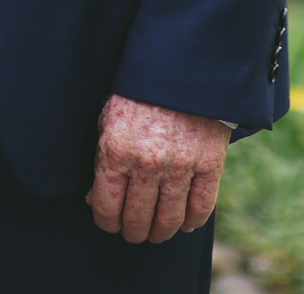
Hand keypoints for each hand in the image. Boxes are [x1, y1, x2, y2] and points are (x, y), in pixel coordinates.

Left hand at [85, 93, 229, 242]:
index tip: (110, 225)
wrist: (180, 69)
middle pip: (138, 217)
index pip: (107, 206)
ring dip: (161, 233)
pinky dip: (193, 221)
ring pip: (170, 219)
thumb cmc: (137, 94)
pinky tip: (185, 225)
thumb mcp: (108, 121)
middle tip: (134, 234)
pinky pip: (202, 206)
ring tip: (157, 234)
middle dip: (133, 232)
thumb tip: (94, 199)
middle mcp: (147, 164)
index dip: (106, 222)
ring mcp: (180, 166)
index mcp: (116, 152)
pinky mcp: (209, 164)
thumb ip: (101, 160)